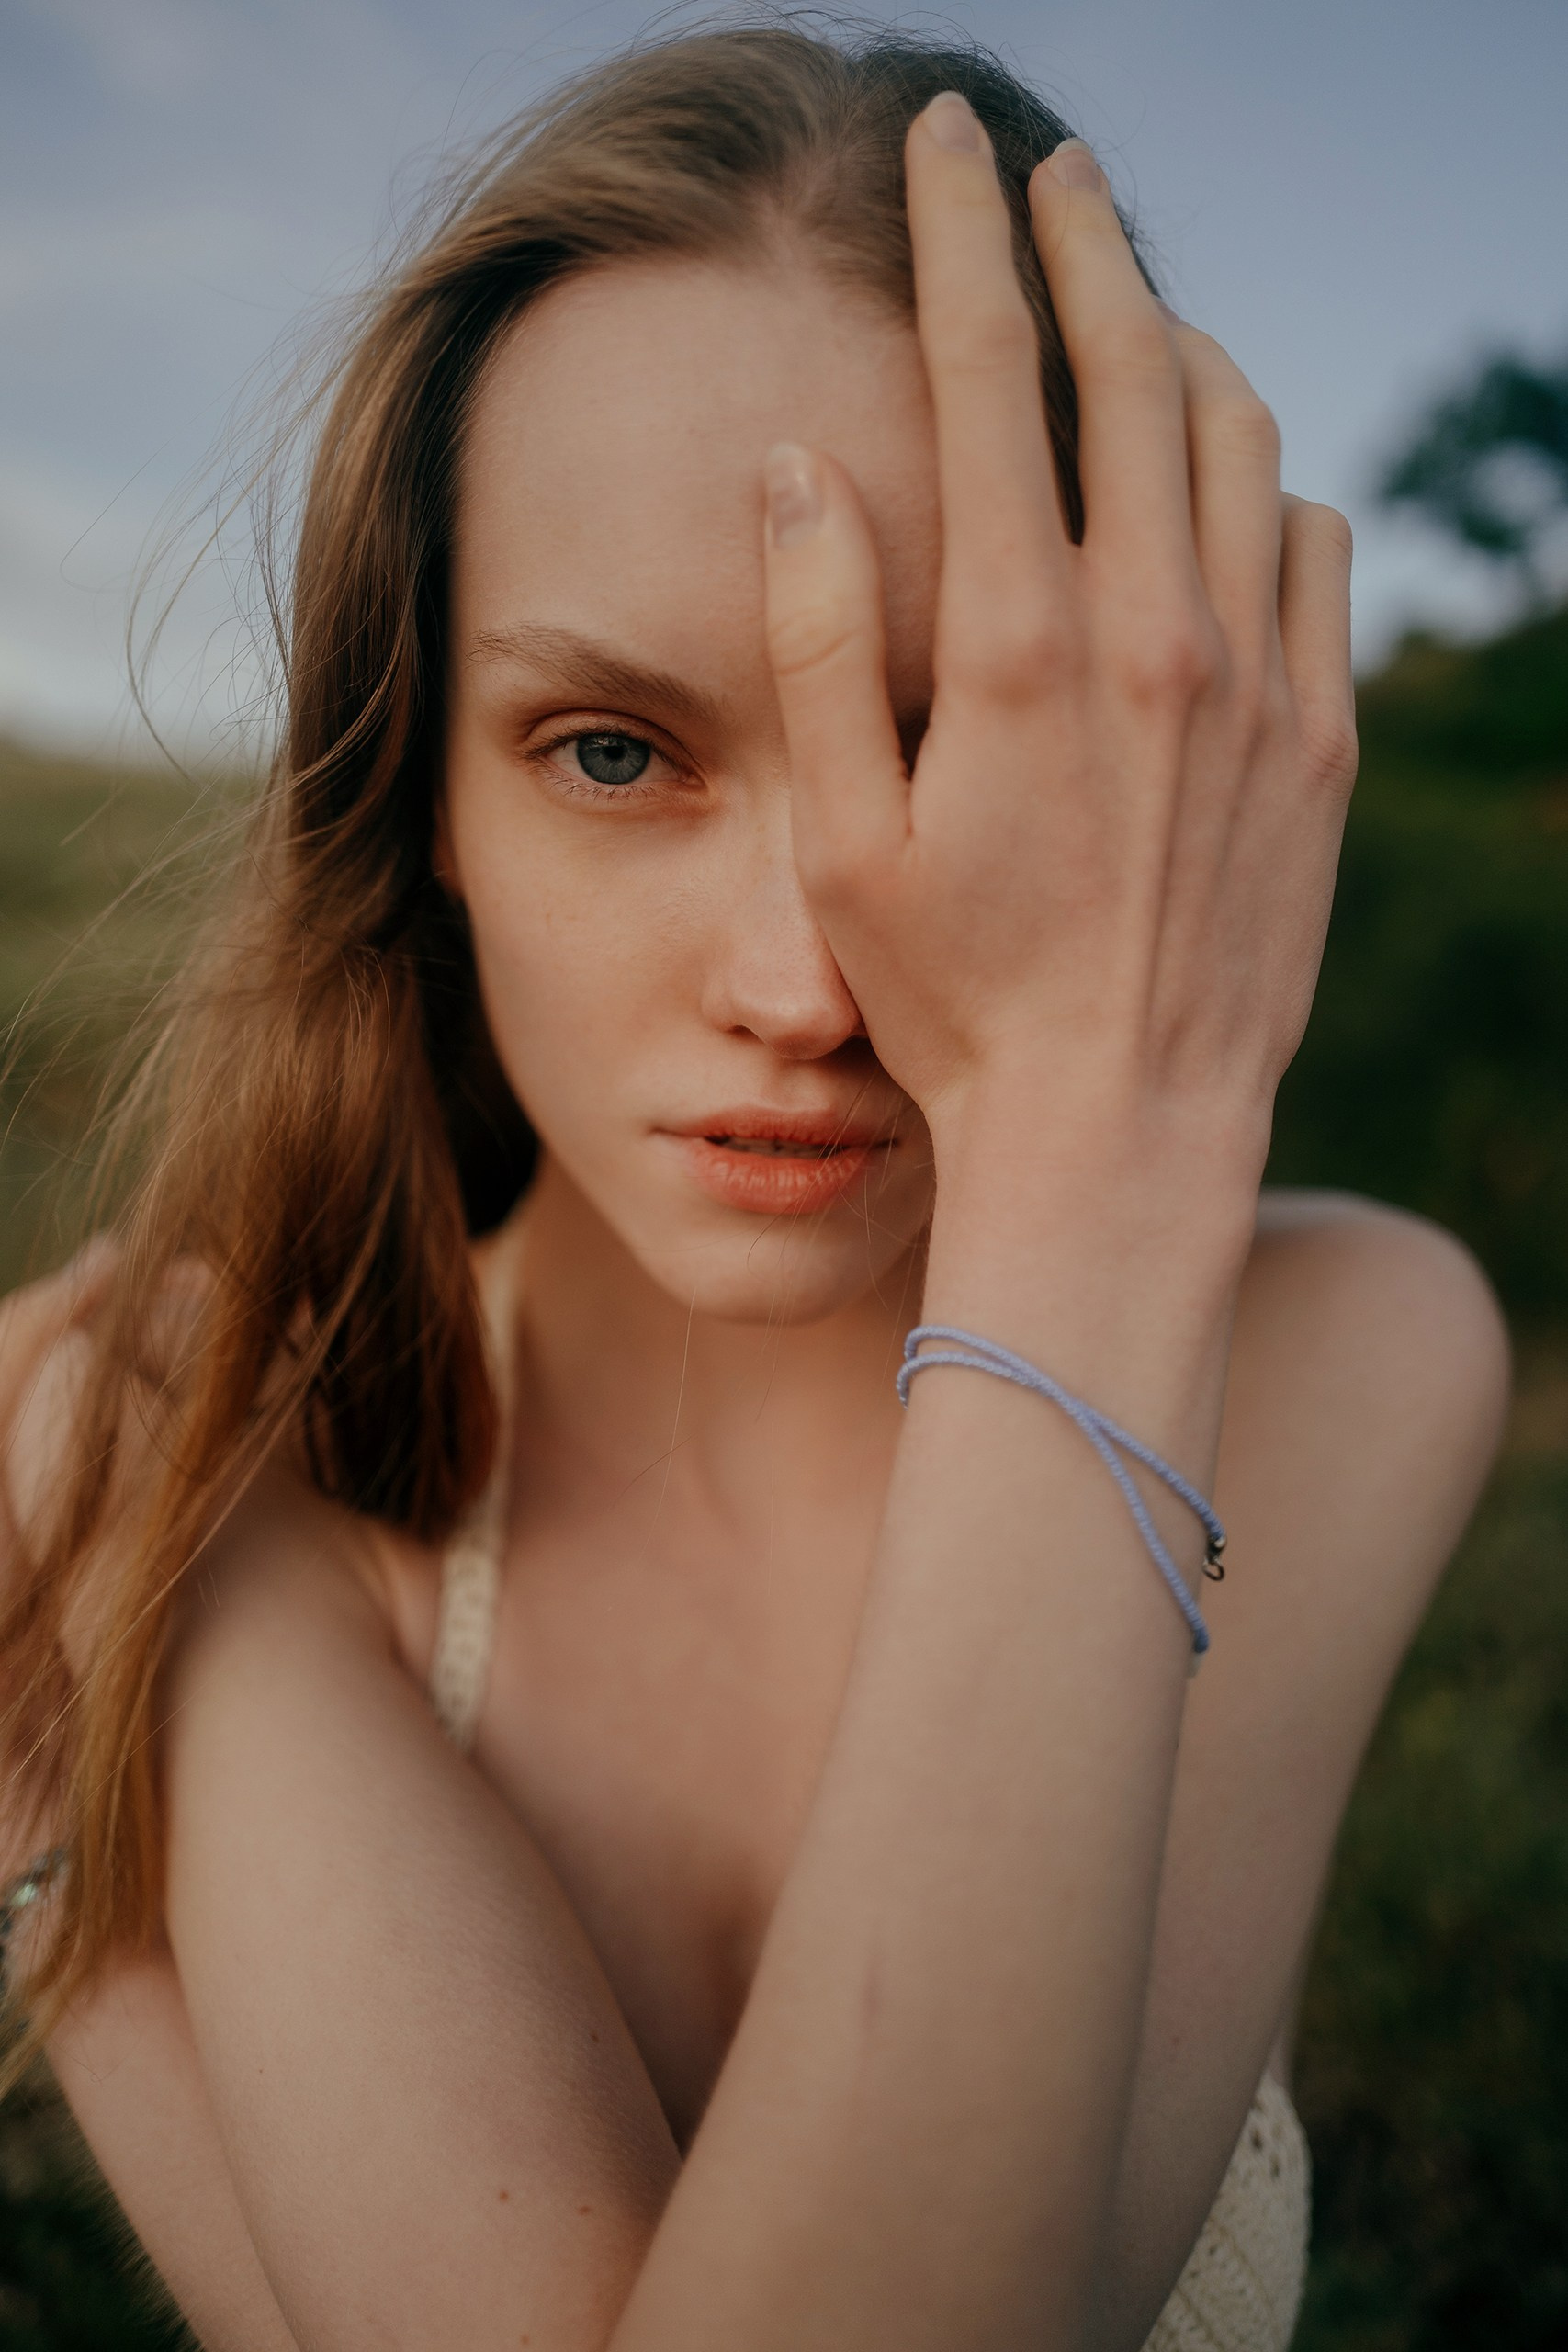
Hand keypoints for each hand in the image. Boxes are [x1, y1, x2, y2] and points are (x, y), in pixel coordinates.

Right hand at [762, 95, 1355, 1192]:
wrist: (1121, 1129)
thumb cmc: (955, 1002)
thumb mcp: (841, 842)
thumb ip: (817, 642)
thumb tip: (800, 465)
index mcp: (1016, 646)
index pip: (994, 369)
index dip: (962, 232)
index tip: (947, 144)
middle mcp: (1156, 634)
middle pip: (1135, 359)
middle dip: (1085, 237)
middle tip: (1051, 169)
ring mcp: (1259, 680)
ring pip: (1240, 432)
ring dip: (1182, 347)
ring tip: (1133, 317)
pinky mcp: (1322, 736)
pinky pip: (1311, 544)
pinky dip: (1261, 483)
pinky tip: (1218, 497)